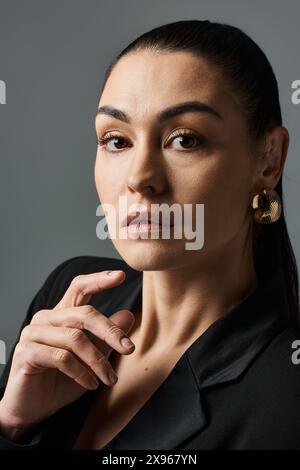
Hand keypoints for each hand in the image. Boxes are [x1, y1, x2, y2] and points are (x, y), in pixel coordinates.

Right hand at [0, 270, 135, 439]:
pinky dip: (81, 372)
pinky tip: (90, 384)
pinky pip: (61, 357)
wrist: (32, 410)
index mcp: (61, 315)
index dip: (98, 280)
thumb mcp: (92, 359)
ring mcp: (33, 334)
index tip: (120, 275)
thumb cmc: (61, 382)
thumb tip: (128, 315)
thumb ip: (106, 337)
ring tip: (109, 378)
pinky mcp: (26, 353)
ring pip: (75, 338)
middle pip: (83, 313)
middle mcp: (46, 318)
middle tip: (129, 349)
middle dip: (110, 331)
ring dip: (98, 360)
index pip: (79, 288)